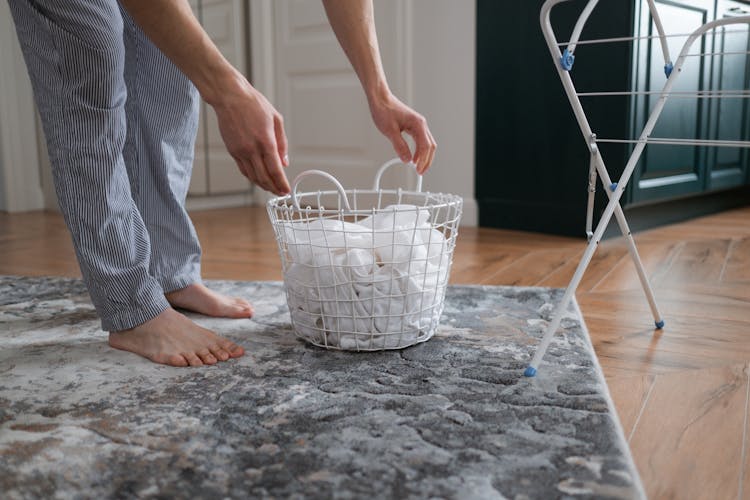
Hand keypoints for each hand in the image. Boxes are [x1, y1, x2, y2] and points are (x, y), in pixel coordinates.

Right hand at [209, 73, 289, 194]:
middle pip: (264, 177)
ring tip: (271, 188)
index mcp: (265, 141)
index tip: (286, 190)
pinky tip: (258, 179)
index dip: (281, 184)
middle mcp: (252, 149)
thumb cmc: (253, 104)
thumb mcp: (276, 119)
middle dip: (273, 188)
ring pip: (252, 176)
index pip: (275, 170)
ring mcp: (240, 151)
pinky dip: (252, 177)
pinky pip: (243, 170)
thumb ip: (282, 143)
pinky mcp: (232, 151)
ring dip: (263, 185)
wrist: (229, 96)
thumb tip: (285, 161)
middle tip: (280, 192)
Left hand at [368, 92, 436, 173]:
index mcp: (418, 124)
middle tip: (420, 172)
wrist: (380, 99)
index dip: (423, 160)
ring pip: (427, 144)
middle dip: (426, 160)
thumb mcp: (390, 131)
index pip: (425, 146)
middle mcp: (421, 124)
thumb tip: (406, 159)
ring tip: (417, 167)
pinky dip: (419, 150)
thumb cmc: (384, 110)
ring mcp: (418, 125)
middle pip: (430, 146)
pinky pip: (421, 140)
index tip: (418, 170)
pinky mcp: (414, 126)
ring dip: (423, 156)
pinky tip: (414, 157)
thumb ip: (399, 146)